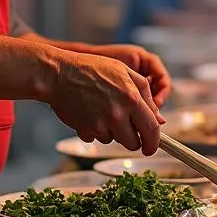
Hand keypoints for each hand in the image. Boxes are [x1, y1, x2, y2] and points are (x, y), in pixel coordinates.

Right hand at [47, 51, 164, 154]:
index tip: (151, 147)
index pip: (152, 129)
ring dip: (111, 132)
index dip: (154, 142)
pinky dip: (95, 130)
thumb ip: (145, 94)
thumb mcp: (125, 72)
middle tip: (124, 126)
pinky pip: (96, 139)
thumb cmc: (92, 69)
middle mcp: (118, 113)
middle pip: (133, 143)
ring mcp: (101, 124)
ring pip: (114, 141)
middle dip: (132, 139)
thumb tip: (158, 118)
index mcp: (132, 98)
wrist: (59, 74)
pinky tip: (89, 113)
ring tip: (102, 110)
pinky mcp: (86, 131)